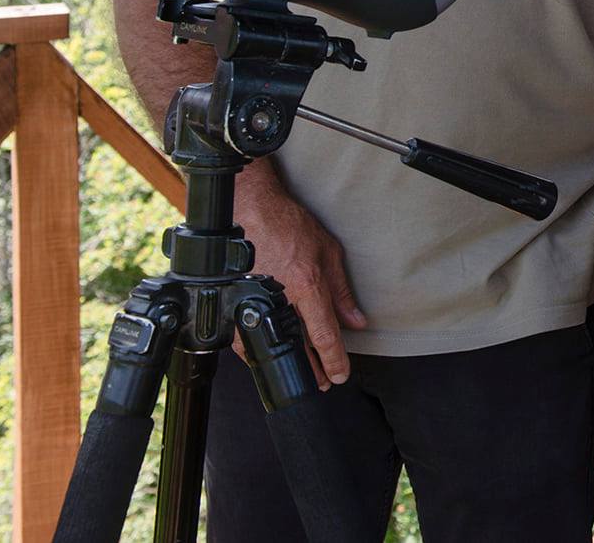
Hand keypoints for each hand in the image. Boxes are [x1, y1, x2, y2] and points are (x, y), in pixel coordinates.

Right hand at [235, 179, 366, 389]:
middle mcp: (283, 299)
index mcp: (308, 287)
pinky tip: (270, 358)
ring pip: (274, 346)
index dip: (334, 361)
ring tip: (302, 374)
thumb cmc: (290, 226)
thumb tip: (356, 321)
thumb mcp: (329, 252)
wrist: (251, 211)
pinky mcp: (237, 303)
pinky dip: (260, 352)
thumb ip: (342, 291)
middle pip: (300, 349)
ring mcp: (257, 302)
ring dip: (289, 364)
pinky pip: (247, 338)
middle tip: (322, 383)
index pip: (324, 335)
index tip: (340, 376)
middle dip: (313, 370)